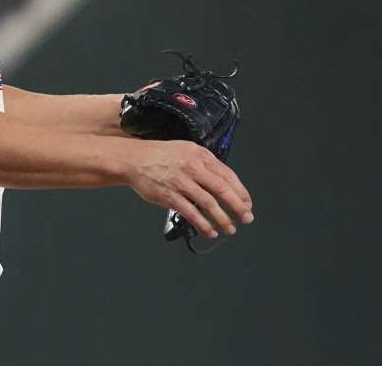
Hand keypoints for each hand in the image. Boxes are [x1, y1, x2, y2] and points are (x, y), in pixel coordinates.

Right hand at [123, 140, 253, 238]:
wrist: (134, 160)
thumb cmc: (160, 156)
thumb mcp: (187, 150)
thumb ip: (205, 165)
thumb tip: (225, 184)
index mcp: (200, 155)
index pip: (227, 175)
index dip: (241, 192)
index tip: (247, 203)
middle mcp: (192, 167)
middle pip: (221, 189)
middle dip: (238, 206)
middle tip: (246, 218)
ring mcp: (180, 182)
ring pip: (208, 203)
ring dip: (222, 219)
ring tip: (230, 228)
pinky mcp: (169, 196)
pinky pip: (191, 213)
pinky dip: (203, 224)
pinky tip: (210, 231)